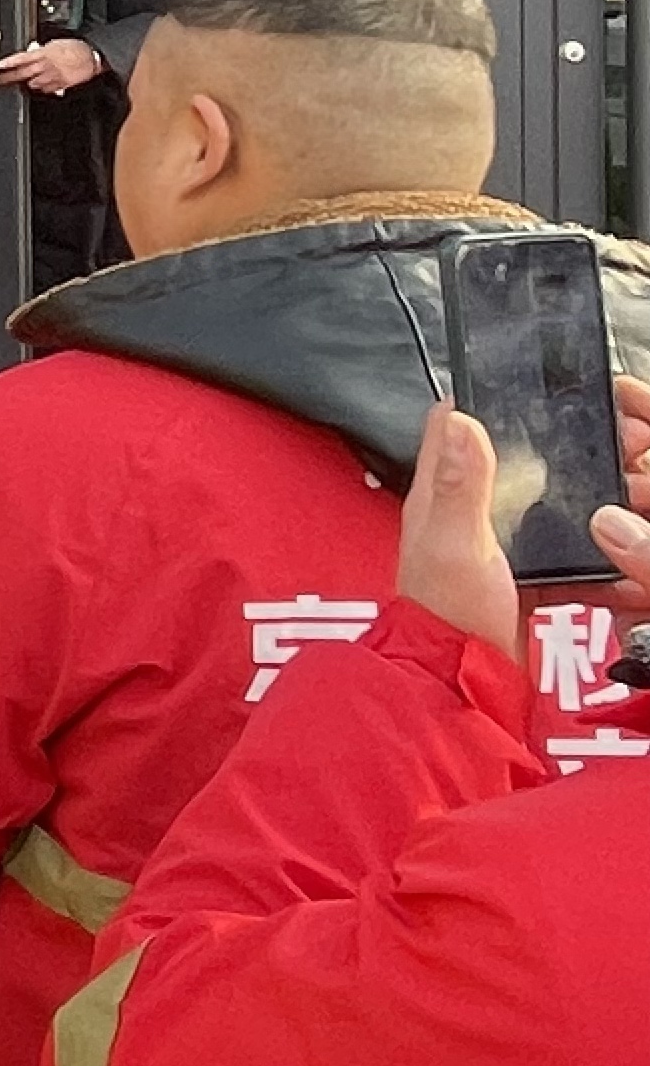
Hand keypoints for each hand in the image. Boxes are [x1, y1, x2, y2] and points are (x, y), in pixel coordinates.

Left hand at [0, 38, 105, 94]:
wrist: (92, 56)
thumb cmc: (75, 48)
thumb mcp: (54, 44)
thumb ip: (40, 50)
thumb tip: (31, 52)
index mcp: (43, 53)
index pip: (21, 58)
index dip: (8, 63)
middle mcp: (45, 66)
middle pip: (22, 73)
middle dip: (8, 78)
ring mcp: (52, 77)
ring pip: (32, 84)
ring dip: (27, 83)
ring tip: (23, 81)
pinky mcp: (60, 85)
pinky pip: (46, 90)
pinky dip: (42, 88)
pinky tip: (41, 85)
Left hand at [398, 377, 649, 660]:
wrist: (464, 682)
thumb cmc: (448, 612)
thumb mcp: (455, 542)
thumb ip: (460, 485)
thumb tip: (461, 420)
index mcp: (442, 492)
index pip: (456, 423)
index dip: (492, 397)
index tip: (537, 383)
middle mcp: (465, 509)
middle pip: (512, 456)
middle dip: (557, 442)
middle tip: (609, 436)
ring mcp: (496, 540)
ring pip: (543, 497)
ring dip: (579, 488)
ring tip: (624, 478)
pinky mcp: (523, 570)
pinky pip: (562, 544)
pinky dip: (589, 542)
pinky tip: (616, 545)